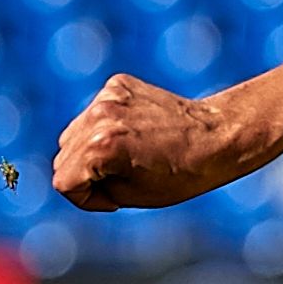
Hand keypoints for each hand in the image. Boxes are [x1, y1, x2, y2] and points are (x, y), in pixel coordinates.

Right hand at [53, 75, 264, 211]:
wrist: (219, 138)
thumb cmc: (182, 175)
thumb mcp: (130, 195)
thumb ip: (91, 182)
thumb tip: (72, 167)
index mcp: (100, 149)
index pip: (63, 182)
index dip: (86, 198)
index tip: (112, 199)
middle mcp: (99, 118)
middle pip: (64, 157)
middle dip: (86, 173)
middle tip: (121, 178)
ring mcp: (107, 97)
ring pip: (74, 133)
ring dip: (91, 148)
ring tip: (130, 155)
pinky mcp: (117, 84)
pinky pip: (95, 113)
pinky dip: (108, 126)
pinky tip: (137, 133)